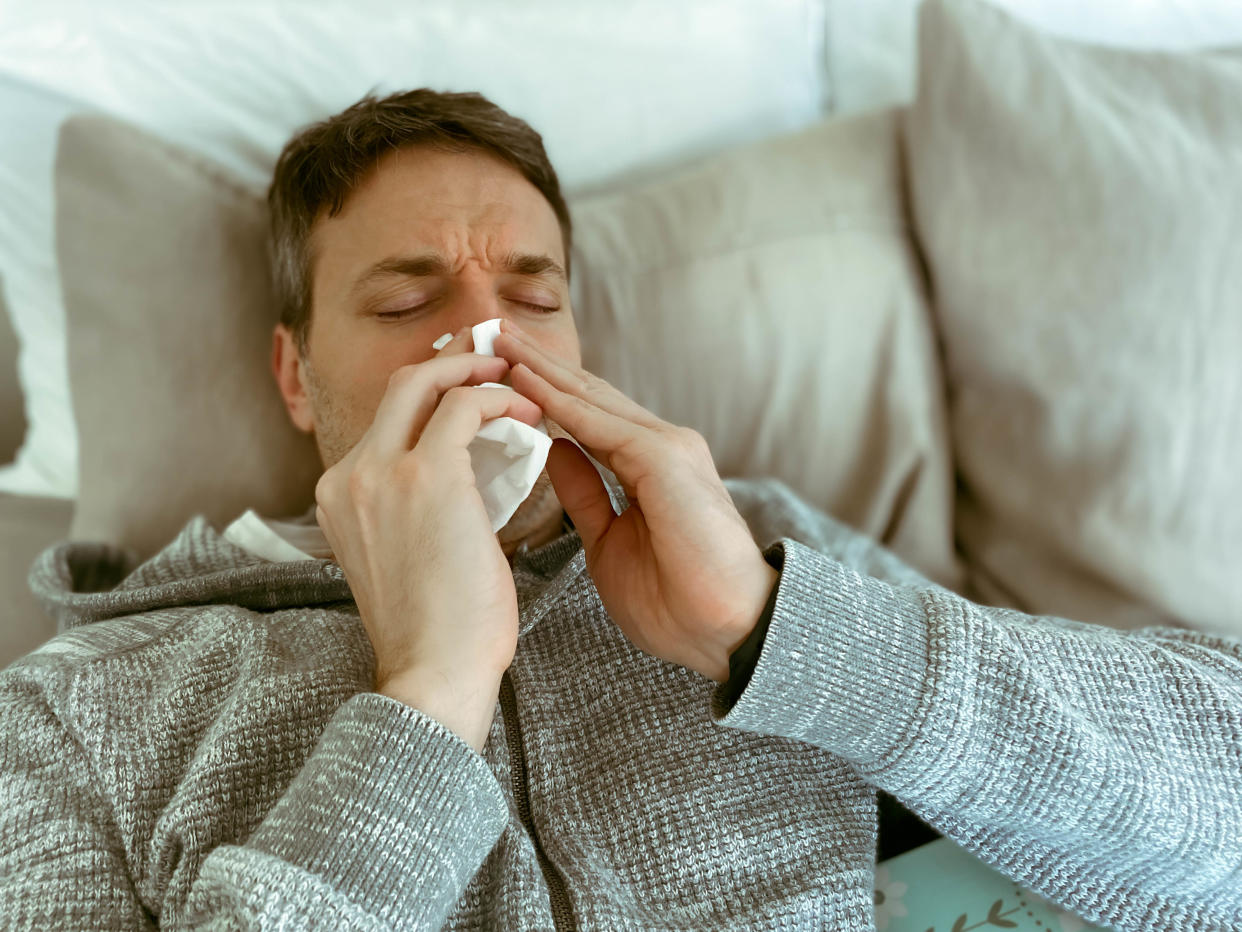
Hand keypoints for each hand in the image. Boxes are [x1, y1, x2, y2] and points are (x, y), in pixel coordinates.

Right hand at [313, 328, 543, 749]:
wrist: (433, 675)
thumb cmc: (436, 632)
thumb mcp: (402, 559)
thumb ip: (409, 514)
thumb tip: (455, 489)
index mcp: (340, 495)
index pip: (386, 421)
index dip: (431, 393)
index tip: (471, 385)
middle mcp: (349, 475)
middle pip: (399, 386)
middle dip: (452, 362)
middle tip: (496, 358)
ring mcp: (381, 471)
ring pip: (428, 384)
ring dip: (479, 374)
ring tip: (521, 383)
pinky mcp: (426, 475)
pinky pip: (466, 408)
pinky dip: (501, 401)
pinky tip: (530, 416)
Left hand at [493, 322, 778, 682]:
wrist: (728, 631)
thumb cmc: (676, 601)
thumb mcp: (608, 542)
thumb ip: (585, 494)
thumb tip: (554, 451)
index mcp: (647, 466)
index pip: (586, 416)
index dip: (542, 391)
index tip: (496, 371)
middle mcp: (661, 446)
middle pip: (587, 394)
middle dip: (538, 365)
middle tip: (490, 333)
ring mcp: (668, 447)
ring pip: (593, 398)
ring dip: (543, 370)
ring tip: (501, 341)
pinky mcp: (667, 459)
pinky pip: (603, 425)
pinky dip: (562, 402)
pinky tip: (527, 382)